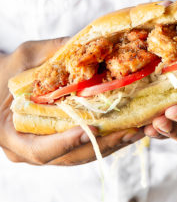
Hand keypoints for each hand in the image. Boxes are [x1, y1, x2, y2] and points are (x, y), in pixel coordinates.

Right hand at [0, 39, 142, 165]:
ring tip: (138, 130)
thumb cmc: (8, 70)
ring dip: (112, 143)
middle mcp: (28, 150)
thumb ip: (52, 53)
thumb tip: (88, 44)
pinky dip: (107, 138)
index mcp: (11, 134)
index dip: (67, 143)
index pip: (40, 149)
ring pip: (82, 155)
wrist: (0, 81)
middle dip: (103, 144)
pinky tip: (128, 126)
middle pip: (70, 156)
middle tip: (131, 130)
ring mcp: (46, 149)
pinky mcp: (60, 143)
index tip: (92, 130)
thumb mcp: (26, 56)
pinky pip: (85, 146)